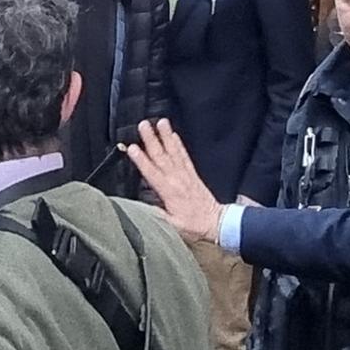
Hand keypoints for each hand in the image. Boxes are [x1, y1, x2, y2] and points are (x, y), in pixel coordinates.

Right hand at [125, 120, 226, 248]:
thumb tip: (139, 207)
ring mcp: (186, 175)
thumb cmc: (194, 226)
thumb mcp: (172, 227)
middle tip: (143, 125)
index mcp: (169, 193)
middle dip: (151, 140)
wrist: (217, 223)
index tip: (132, 148)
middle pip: (161, 156)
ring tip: (160, 122)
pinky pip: (184, 156)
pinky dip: (179, 145)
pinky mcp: (192, 175)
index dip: (141, 160)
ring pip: (173, 152)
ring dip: (166, 136)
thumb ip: (156, 216)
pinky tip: (174, 135)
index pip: (152, 173)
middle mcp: (177, 180)